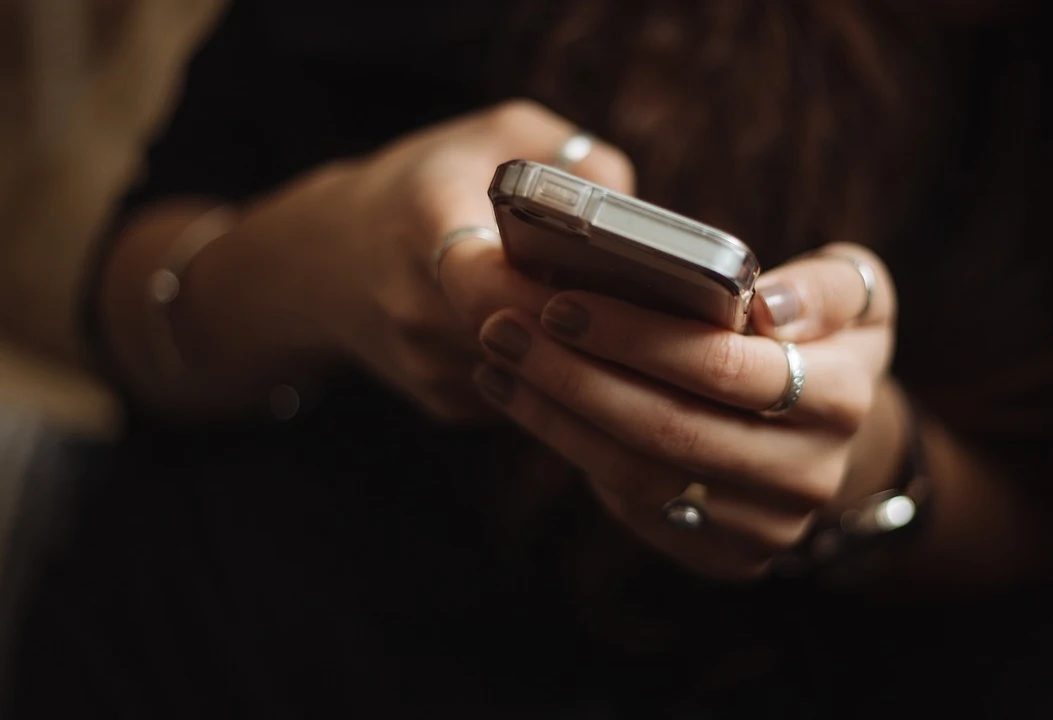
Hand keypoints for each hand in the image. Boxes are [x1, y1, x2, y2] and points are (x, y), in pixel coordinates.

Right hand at [233, 100, 634, 421]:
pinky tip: (575, 344)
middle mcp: (415, 305)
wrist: (328, 259)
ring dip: (579, 357)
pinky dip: (555, 376)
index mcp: (423, 223)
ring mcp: (426, 365)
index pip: (487, 281)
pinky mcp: (444, 404)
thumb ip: (574, 159)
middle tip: (648, 310)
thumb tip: (637, 218)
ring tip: (625, 326)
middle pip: (522, 338)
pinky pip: (522, 397)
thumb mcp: (497, 135)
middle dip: (586, 328)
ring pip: (532, 377)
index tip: (607, 283)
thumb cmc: (429, 185)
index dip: (552, 292)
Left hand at [473, 244, 896, 579]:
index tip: (561, 302)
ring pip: (639, 474)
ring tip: (499, 361)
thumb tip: (768, 307)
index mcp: (843, 398)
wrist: (828, 434)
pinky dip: (570, 450)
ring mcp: (765, 526)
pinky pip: (634, 506)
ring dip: (555, 415)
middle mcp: (809, 474)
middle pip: (669, 428)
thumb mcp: (855, 293)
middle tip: (503, 328)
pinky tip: (526, 401)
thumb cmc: (822, 339)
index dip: (636, 337)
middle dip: (574, 375)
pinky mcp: (724, 556)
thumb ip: (825, 287)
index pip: (725, 368)